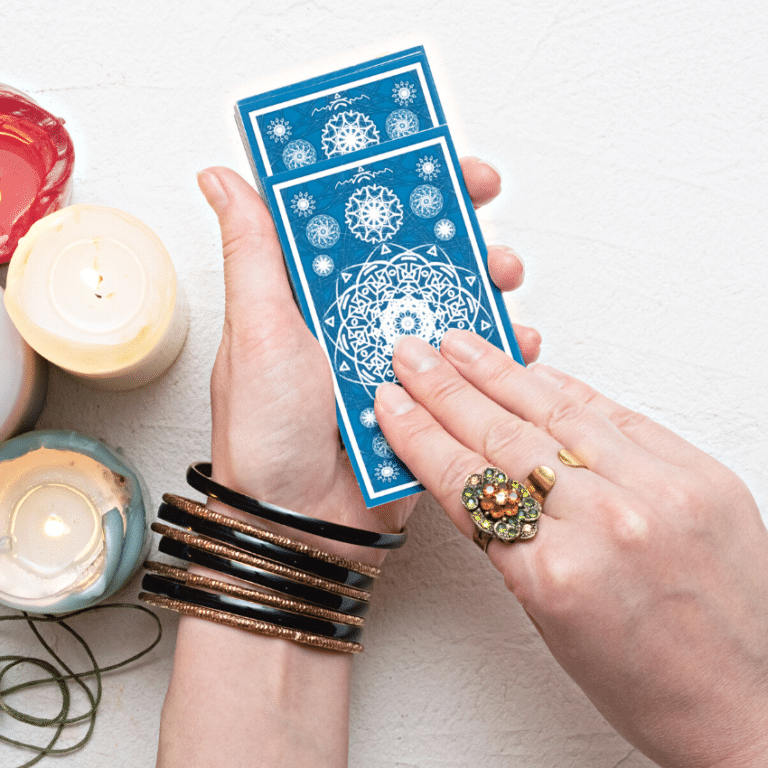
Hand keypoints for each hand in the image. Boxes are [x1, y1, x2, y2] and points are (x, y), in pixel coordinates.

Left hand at [196, 161, 539, 562]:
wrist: (300, 526)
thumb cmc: (266, 432)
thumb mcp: (258, 329)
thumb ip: (253, 252)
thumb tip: (222, 177)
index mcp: (315, 296)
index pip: (361, 223)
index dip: (398, 187)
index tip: (435, 162)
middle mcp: (357, 321)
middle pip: (415, 256)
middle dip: (457, 227)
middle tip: (484, 208)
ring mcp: (396, 360)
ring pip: (451, 304)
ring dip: (485, 280)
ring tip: (502, 275)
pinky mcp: (426, 399)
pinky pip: (470, 364)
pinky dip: (499, 348)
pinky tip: (514, 339)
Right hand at [374, 330, 767, 767]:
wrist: (749, 702)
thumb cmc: (648, 682)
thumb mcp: (548, 619)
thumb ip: (508, 539)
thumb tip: (473, 473)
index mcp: (557, 574)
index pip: (465, 481)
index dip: (419, 435)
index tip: (392, 405)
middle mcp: (607, 522)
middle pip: (503, 436)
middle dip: (447, 390)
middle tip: (413, 356)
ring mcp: (659, 489)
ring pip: (558, 412)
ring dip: (500, 374)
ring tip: (461, 347)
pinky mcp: (697, 471)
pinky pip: (615, 414)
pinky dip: (567, 388)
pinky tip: (532, 369)